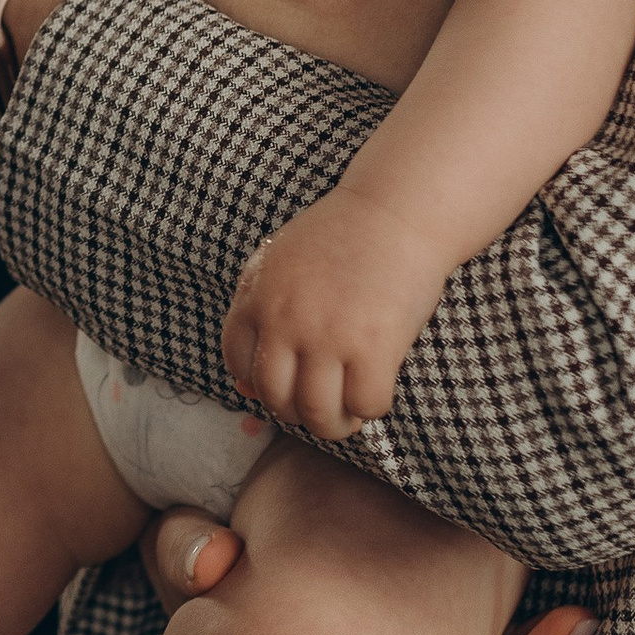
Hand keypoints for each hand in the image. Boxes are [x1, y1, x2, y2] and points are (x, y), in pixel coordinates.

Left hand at [221, 191, 424, 442]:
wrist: (396, 210)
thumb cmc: (341, 237)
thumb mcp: (281, 265)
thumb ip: (258, 315)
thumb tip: (243, 390)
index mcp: (257, 297)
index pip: (238, 364)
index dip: (261, 383)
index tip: (287, 382)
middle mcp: (284, 319)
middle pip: (275, 398)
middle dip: (296, 413)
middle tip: (319, 406)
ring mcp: (327, 335)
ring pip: (317, 414)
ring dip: (333, 425)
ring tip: (347, 415)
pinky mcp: (372, 347)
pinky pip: (364, 405)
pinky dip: (370, 408)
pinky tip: (376, 390)